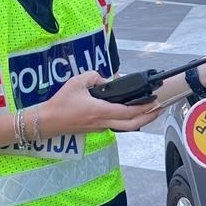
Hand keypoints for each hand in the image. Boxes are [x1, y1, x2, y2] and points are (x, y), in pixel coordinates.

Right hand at [43, 72, 160, 134]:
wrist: (47, 122)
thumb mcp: (77, 82)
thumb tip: (104, 80)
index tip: (155, 102)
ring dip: (139, 120)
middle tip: (159, 110)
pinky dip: (127, 121)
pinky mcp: (96, 128)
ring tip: (148, 111)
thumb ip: (94, 76)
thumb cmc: (61, 103)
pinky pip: (116, 125)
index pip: (128, 111)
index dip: (144, 108)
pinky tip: (130, 113)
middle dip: (148, 118)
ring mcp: (100, 127)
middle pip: (132, 124)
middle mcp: (103, 121)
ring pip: (125, 127)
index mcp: (101, 110)